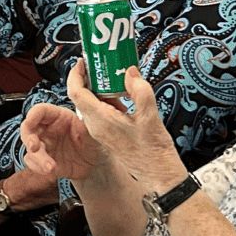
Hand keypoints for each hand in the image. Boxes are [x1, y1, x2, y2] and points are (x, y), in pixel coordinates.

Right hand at [19, 98, 108, 185]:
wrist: (97, 164)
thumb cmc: (96, 142)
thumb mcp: (93, 128)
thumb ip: (86, 115)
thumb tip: (81, 98)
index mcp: (58, 117)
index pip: (40, 111)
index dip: (32, 114)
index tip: (30, 121)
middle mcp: (48, 130)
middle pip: (28, 129)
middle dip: (29, 138)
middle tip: (35, 147)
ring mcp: (45, 146)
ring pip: (30, 149)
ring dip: (37, 158)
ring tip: (51, 167)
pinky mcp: (44, 161)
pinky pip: (33, 163)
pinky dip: (38, 168)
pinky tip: (51, 171)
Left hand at [64, 62, 184, 191]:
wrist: (159, 174)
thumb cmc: (154, 152)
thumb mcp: (150, 116)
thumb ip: (140, 91)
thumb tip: (130, 72)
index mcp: (100, 121)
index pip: (76, 92)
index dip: (76, 74)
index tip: (83, 61)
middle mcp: (96, 127)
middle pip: (82, 96)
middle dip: (89, 78)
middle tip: (101, 64)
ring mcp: (101, 131)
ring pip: (92, 104)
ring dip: (100, 89)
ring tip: (114, 75)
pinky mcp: (108, 134)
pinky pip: (101, 112)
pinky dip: (107, 100)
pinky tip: (123, 95)